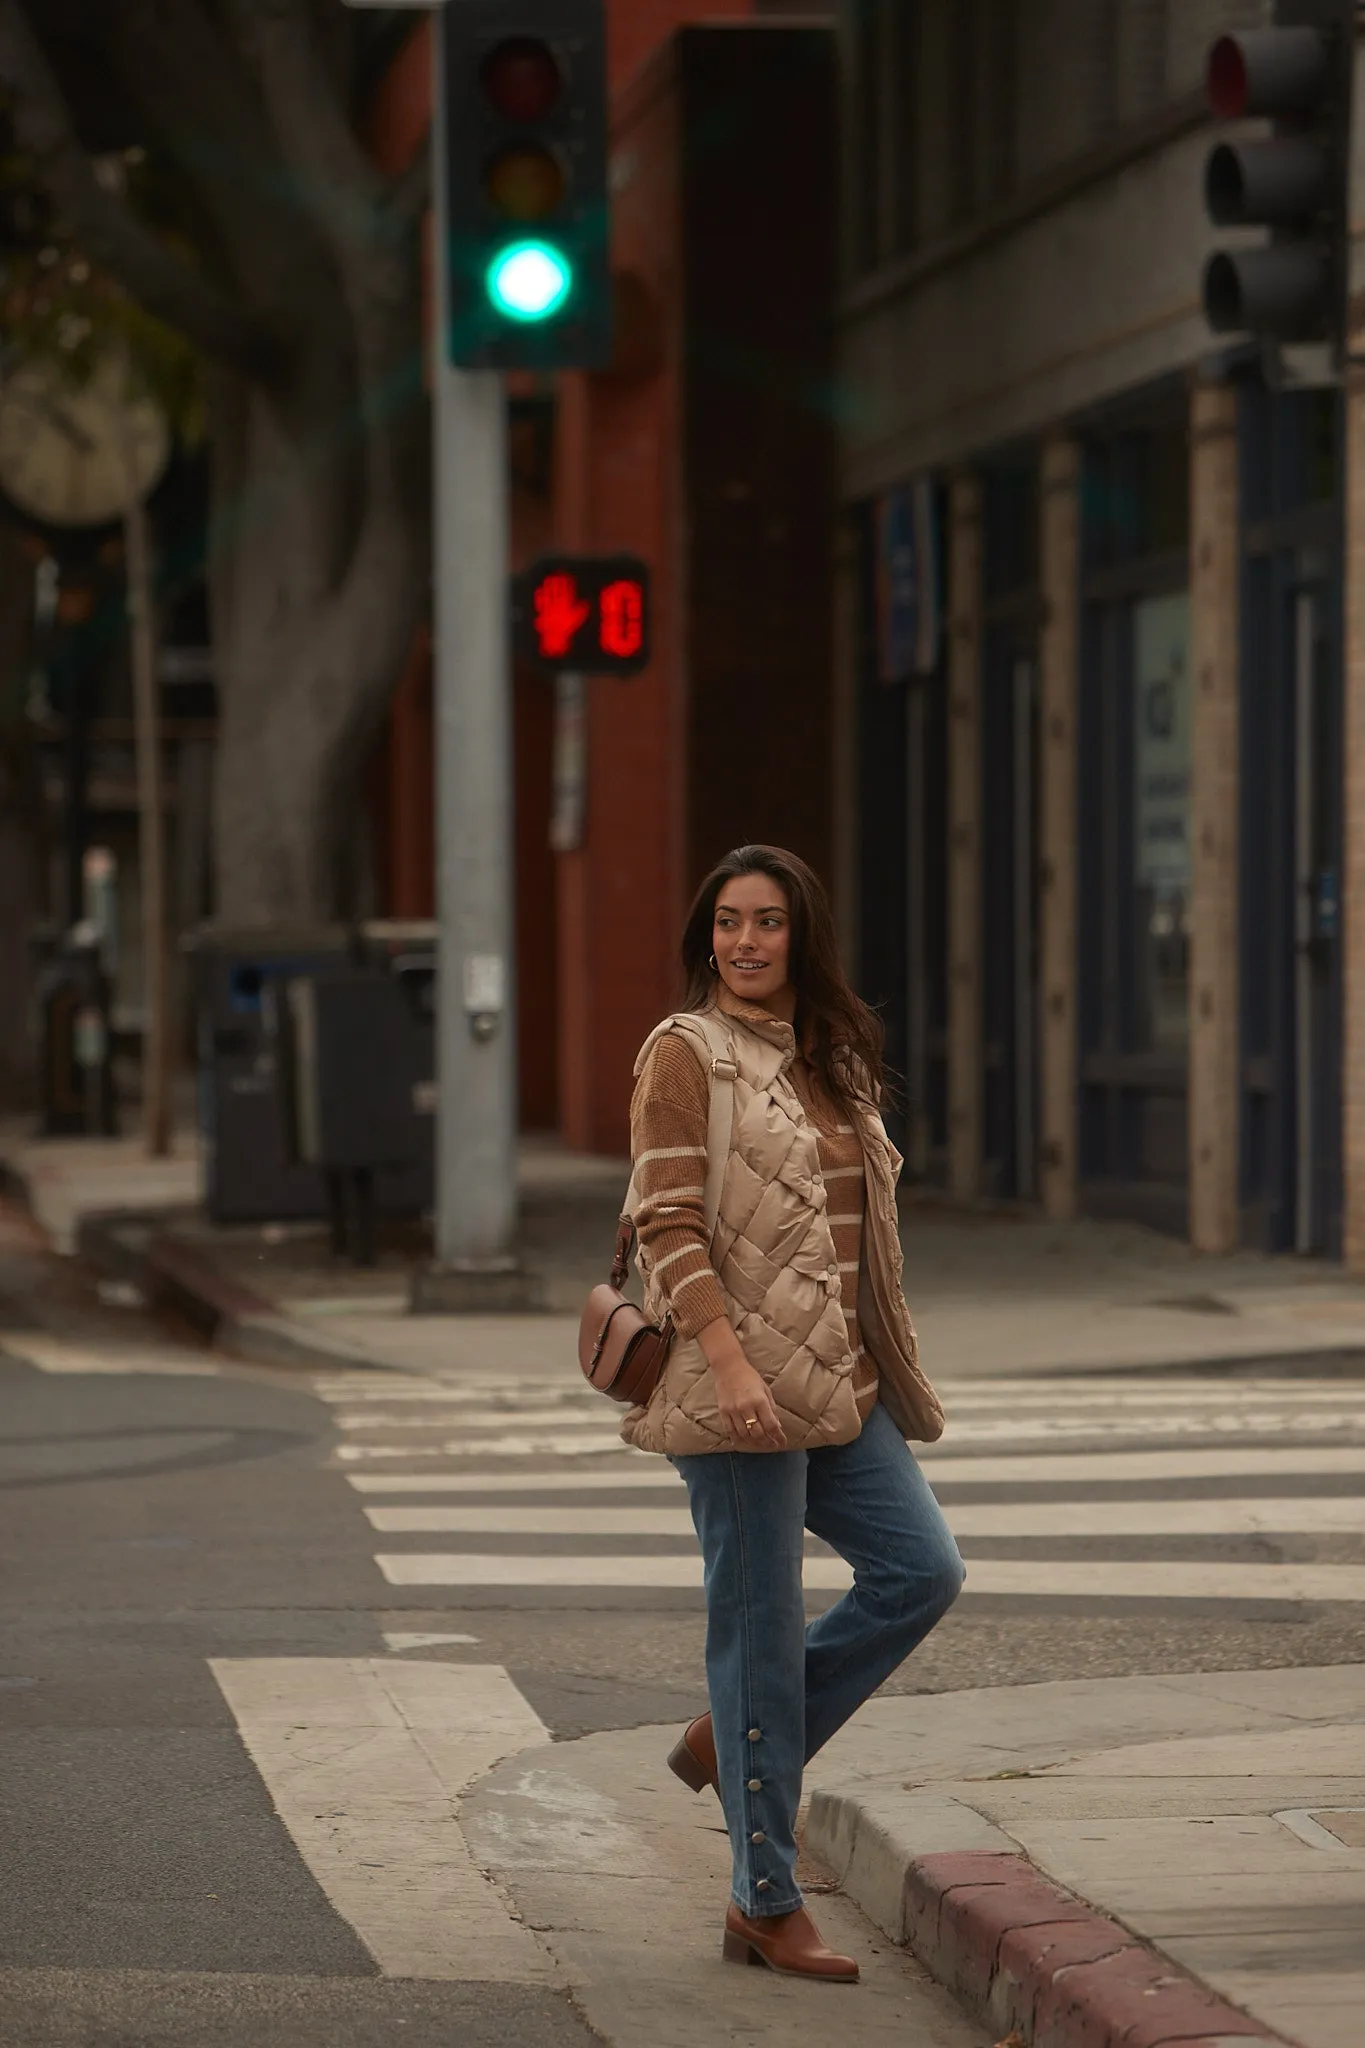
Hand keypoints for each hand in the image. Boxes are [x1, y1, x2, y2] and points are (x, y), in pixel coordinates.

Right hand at [697, 1320, 786, 1450]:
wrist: (728, 1367)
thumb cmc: (750, 1376)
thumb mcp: (765, 1390)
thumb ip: (772, 1408)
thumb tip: (777, 1426)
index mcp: (760, 1401)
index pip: (771, 1425)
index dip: (778, 1437)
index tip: (782, 1443)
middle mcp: (746, 1407)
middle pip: (758, 1433)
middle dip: (767, 1442)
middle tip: (772, 1444)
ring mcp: (733, 1411)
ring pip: (745, 1435)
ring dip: (754, 1443)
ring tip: (760, 1444)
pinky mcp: (723, 1412)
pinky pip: (730, 1431)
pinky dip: (738, 1439)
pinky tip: (744, 1442)